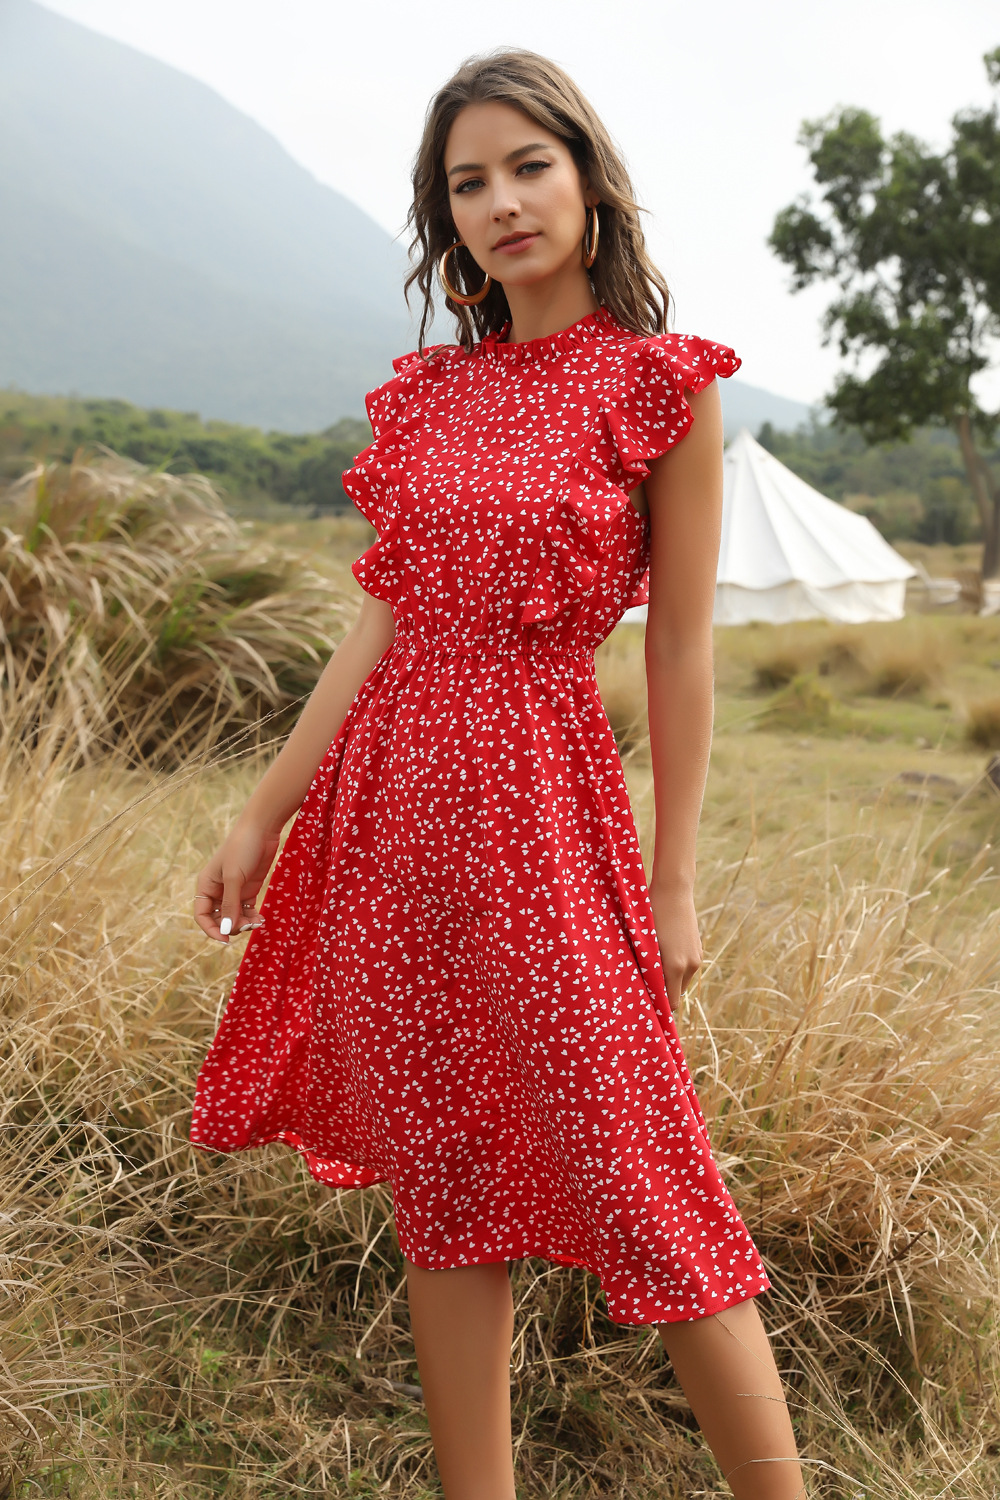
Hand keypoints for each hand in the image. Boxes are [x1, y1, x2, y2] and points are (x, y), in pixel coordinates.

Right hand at [193, 816, 282, 943]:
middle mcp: (217, 890)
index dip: (211, 930)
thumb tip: (225, 930)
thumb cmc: (242, 848)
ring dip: (244, 923)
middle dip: (231, 926)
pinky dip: (252, 917)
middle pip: (219, 919)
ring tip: (257, 923)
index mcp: (206, 886)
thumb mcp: (234, 878)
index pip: (202, 916)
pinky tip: (261, 919)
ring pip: (234, 916)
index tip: (226, 939)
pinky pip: (247, 910)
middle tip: (248, 926)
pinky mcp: (248, 889)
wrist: (262, 829)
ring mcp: (233, 890)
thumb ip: (230, 905)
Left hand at [648, 880, 701, 1010]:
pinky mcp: (698, 949)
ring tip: (650, 966)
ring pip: (681, 980)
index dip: (657, 1006)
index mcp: (675, 966)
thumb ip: (645, 968)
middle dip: (661, 992)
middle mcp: (690, 965)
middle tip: (642, 984)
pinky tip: (661, 954)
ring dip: (668, 979)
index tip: (643, 1003)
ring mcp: (697, 957)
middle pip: (676, 993)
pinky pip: (686, 968)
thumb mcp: (644, 943)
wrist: (674, 891)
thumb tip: (639, 988)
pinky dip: (675, 968)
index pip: (670, 1002)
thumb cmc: (652, 915)